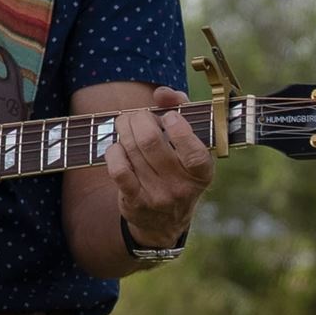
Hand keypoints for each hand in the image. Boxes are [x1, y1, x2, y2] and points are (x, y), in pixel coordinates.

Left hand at [106, 86, 212, 247]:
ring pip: (132, 150)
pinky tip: (118, 147)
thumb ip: (181, 110)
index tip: (169, 117)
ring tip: (125, 124)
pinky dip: (114, 151)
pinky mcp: (135, 202)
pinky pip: (118, 169)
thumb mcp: (190, 143)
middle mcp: (182, 187)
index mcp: (202, 172)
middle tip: (137, 116)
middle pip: (151, 141)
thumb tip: (162, 93)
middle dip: (139, 119)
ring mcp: (157, 196)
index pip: (194, 151)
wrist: (165, 221)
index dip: (178, 128)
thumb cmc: (178, 167)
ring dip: (123, 130)